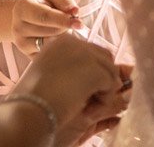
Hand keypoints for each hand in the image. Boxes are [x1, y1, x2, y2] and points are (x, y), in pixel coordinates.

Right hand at [11, 33, 129, 146]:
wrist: (25, 112)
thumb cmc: (36, 101)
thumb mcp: (55, 78)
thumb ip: (80, 69)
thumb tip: (128, 68)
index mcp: (59, 41)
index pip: (89, 52)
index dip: (90, 73)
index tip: (78, 89)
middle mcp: (73, 41)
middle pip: (104, 58)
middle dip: (101, 80)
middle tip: (87, 99)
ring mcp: (84, 53)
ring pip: (110, 70)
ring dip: (103, 91)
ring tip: (85, 105)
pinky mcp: (94, 68)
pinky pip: (111, 84)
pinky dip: (105, 100)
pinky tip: (89, 108)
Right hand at [12, 0, 81, 55]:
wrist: (27, 18)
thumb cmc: (45, 4)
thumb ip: (65, 1)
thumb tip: (75, 11)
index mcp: (23, 8)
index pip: (45, 16)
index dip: (63, 20)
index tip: (79, 24)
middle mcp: (18, 27)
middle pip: (51, 32)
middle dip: (66, 28)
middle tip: (71, 22)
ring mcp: (22, 44)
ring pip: (51, 45)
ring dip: (64, 38)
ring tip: (62, 29)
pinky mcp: (29, 56)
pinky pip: (50, 56)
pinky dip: (60, 49)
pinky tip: (58, 40)